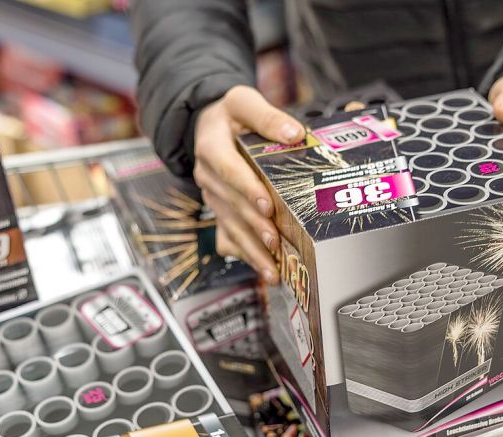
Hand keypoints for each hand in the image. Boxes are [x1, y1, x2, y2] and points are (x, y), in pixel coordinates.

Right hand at [194, 86, 304, 283]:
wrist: (208, 127)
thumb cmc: (230, 115)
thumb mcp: (242, 102)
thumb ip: (266, 116)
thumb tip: (294, 133)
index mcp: (211, 146)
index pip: (228, 170)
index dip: (247, 189)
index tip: (267, 206)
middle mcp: (207, 175)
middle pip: (231, 204)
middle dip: (254, 226)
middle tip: (275, 242)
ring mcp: (211, 197)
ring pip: (230, 226)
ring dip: (251, 249)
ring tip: (271, 269)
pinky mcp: (218, 211)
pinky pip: (228, 236)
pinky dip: (245, 254)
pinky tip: (263, 270)